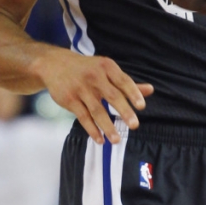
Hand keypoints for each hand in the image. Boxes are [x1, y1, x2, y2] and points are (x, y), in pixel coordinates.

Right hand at [37, 47, 151, 144]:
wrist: (55, 64)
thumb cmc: (88, 69)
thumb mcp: (106, 70)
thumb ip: (126, 83)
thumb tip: (151, 90)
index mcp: (106, 67)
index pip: (123, 81)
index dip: (133, 93)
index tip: (142, 106)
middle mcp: (94, 76)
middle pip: (112, 96)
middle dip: (124, 111)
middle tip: (134, 125)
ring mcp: (80, 88)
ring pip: (96, 110)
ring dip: (107, 126)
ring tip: (117, 140)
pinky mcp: (69, 99)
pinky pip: (83, 117)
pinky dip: (91, 129)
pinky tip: (100, 139)